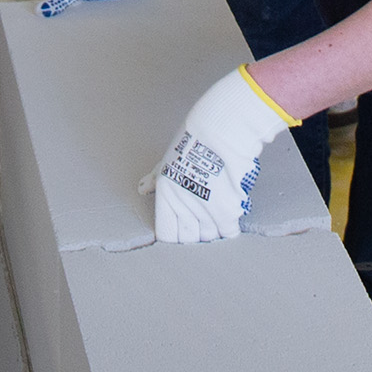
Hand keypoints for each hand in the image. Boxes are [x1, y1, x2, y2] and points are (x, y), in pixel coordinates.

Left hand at [147, 66, 297, 243]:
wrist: (221, 131)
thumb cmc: (192, 141)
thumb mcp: (167, 161)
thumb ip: (155, 180)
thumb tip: (142, 189)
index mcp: (166, 199)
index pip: (166, 235)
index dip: (175, 233)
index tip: (181, 227)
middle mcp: (184, 208)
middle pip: (189, 240)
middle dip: (195, 234)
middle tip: (200, 220)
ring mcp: (206, 212)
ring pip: (209, 237)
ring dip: (213, 228)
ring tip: (215, 213)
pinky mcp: (228, 211)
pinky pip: (228, 232)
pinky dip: (229, 226)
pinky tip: (228, 213)